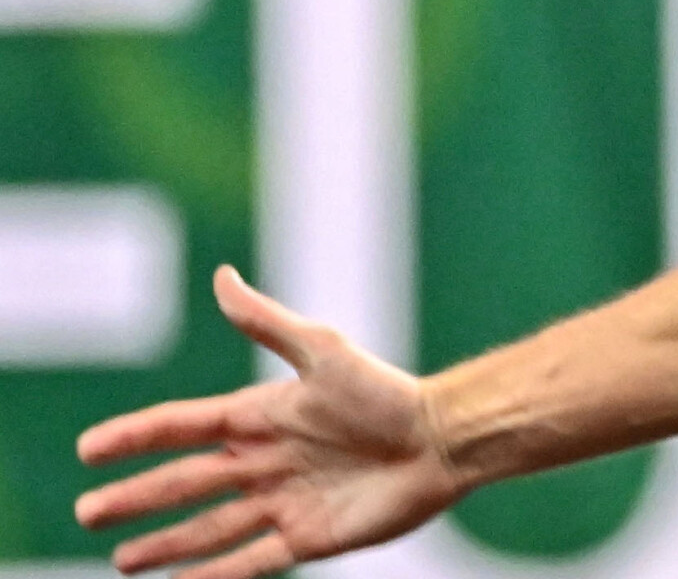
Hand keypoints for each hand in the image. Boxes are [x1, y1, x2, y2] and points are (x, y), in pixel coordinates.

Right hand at [75, 266, 463, 578]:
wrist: (442, 439)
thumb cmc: (387, 391)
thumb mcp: (322, 351)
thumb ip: (267, 323)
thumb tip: (221, 277)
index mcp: (262, 416)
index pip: (183, 426)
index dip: (136, 437)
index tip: (89, 448)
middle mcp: (265, 461)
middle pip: (185, 482)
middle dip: (136, 498)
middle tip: (87, 512)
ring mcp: (284, 501)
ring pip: (208, 528)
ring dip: (165, 544)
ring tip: (120, 561)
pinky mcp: (307, 537)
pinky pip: (248, 561)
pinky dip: (211, 576)